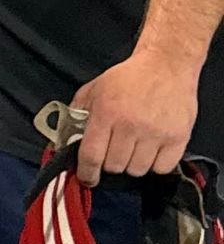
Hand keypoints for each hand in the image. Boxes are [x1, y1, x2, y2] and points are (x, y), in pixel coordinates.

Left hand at [71, 48, 198, 184]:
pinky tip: (151, 151)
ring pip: (137, 170)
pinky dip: (155, 165)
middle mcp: (131, 125)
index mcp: (106, 114)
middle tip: (114, 151)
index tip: (87, 178)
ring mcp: (156, 133)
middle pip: (114, 166)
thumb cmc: (127, 78)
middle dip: (110, 163)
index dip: (86, 173)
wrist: (166, 64)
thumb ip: (76, 115)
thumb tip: (64, 142)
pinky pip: (162, 168)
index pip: (91, 156)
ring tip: (134, 148)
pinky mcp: (178, 137)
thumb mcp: (93, 90)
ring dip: (132, 165)